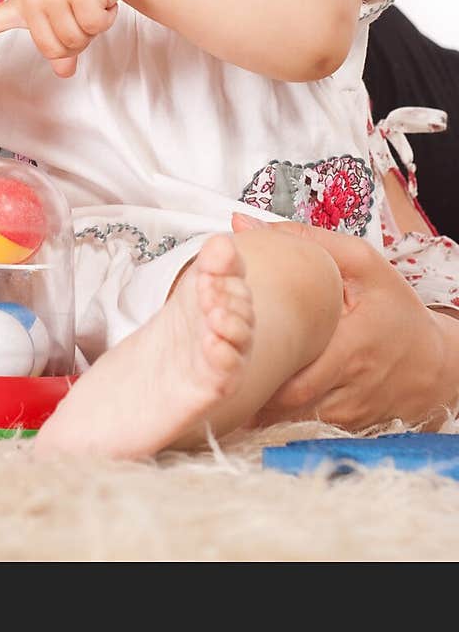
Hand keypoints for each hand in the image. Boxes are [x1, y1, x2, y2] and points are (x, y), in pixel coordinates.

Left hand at [0, 0, 126, 77]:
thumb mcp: (62, 15)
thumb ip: (57, 44)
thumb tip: (64, 71)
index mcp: (24, 5)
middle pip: (54, 49)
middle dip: (77, 39)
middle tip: (80, 12)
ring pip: (75, 40)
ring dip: (92, 27)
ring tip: (89, 2)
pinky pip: (94, 26)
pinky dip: (105, 16)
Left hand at [232, 212, 457, 427]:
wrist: (436, 363)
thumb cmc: (397, 311)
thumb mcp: (362, 263)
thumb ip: (305, 241)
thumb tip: (245, 224)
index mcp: (351, 347)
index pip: (296, 372)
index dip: (259, 366)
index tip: (227, 347)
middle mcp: (348, 388)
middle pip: (285, 402)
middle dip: (250, 387)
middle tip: (216, 364)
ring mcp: (346, 415)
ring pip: (289, 419)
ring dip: (259, 402)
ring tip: (229, 378)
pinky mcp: (344, 427)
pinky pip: (302, 425)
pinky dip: (278, 413)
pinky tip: (258, 393)